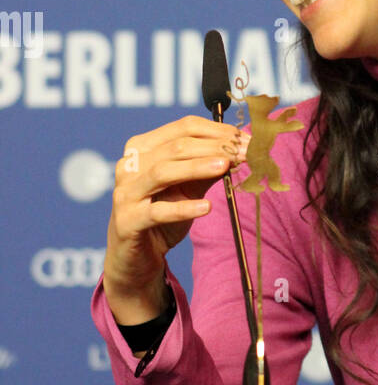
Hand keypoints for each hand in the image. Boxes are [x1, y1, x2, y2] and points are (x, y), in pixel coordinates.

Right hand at [104, 114, 246, 318]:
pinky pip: (157, 212)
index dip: (218, 131)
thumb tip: (241, 151)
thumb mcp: (188, 187)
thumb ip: (208, 168)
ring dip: (197, 167)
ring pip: (162, 172)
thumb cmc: (162, 214)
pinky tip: (207, 207)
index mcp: (142, 148)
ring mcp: (125, 193)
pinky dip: (183, 208)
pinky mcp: (127, 222)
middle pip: (175, 147)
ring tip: (226, 166)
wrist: (135, 256)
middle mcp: (129, 165)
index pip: (183, 128)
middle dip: (215, 147)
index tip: (246, 138)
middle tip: (245, 152)